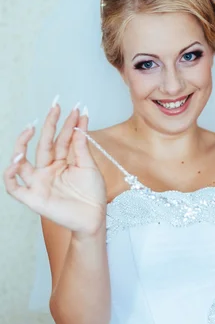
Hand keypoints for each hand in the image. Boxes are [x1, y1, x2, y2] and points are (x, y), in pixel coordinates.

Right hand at [3, 98, 106, 236]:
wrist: (94, 218)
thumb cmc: (93, 195)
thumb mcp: (89, 166)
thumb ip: (81, 145)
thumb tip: (81, 120)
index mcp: (61, 163)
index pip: (62, 139)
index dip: (68, 124)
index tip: (77, 109)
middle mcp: (47, 170)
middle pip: (44, 144)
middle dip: (49, 124)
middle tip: (55, 105)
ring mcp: (38, 183)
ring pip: (21, 162)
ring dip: (21, 145)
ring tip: (30, 128)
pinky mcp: (33, 198)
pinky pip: (14, 187)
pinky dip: (10, 175)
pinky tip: (16, 161)